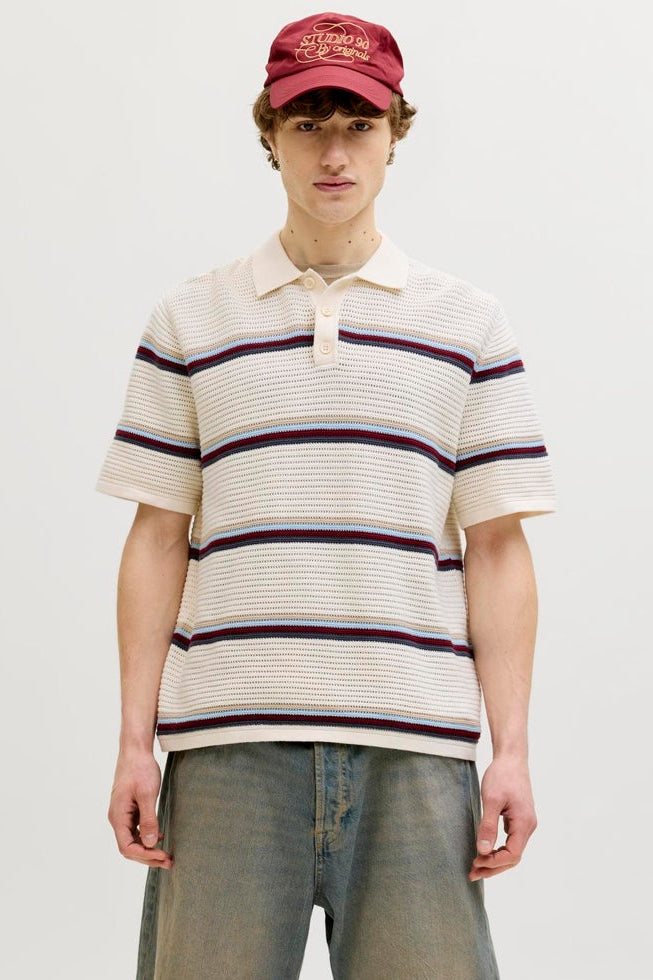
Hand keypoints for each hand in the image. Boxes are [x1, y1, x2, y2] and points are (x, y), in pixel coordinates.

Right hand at [107, 748, 173, 868]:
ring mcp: (123, 814)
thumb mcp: (147, 794)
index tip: (162, 856)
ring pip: (133, 839)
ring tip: (166, 855)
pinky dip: (147, 836)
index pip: (127, 847)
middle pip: (130, 847)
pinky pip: (136, 829)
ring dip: (149, 849)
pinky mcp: (129, 809)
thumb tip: (150, 843)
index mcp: (118, 816)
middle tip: (169, 861)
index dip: (144, 856)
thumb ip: (148, 819)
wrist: (135, 750)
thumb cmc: (140, 769)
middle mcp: (117, 818)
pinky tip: (159, 836)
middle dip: (148, 857)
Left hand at [468, 755, 536, 880]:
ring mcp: (525, 823)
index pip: (512, 854)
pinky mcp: (519, 818)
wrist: (511, 758)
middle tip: (472, 873)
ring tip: (476, 866)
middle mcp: (528, 826)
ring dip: (495, 860)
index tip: (475, 863)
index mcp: (524, 823)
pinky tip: (485, 851)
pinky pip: (511, 841)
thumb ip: (488, 826)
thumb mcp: (491, 800)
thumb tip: (483, 851)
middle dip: (493, 867)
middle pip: (513, 857)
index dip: (494, 863)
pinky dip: (499, 849)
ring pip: (513, 850)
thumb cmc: (501, 776)